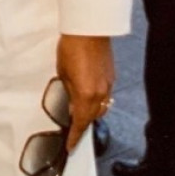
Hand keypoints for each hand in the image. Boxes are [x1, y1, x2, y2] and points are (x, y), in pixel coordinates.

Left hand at [56, 34, 114, 152]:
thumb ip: (68, 92)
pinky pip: (105, 95)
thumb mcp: (62, 73)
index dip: (75, 137)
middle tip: (72, 126)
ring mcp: (108, 85)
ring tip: (79, 110)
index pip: (81, 123)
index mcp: (86, 95)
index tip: (70, 146)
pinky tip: (88, 94)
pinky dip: (97, 99)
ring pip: (101, 107)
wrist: (89, 30)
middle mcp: (100, 93)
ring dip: (91, 111)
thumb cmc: (72, 47)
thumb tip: (71, 104)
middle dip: (83, 123)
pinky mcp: (111, 76)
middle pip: (93, 117)